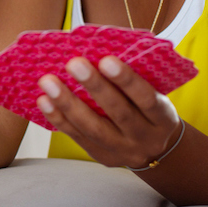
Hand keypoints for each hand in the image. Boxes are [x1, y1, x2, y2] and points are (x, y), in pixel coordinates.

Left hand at [36, 55, 182, 169]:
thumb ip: (135, 79)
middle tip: (73, 63)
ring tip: (48, 82)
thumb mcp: (155, 95)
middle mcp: (146, 138)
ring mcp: (124, 151)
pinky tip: (44, 101)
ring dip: (68, 104)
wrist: (157, 148)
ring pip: (94, 129)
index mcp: (163, 118)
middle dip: (95, 87)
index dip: (127, 81)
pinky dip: (59, 119)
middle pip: (119, 113)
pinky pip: (78, 138)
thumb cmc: (148, 109)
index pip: (147, 99)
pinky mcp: (104, 157)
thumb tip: (98, 49)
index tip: (107, 59)